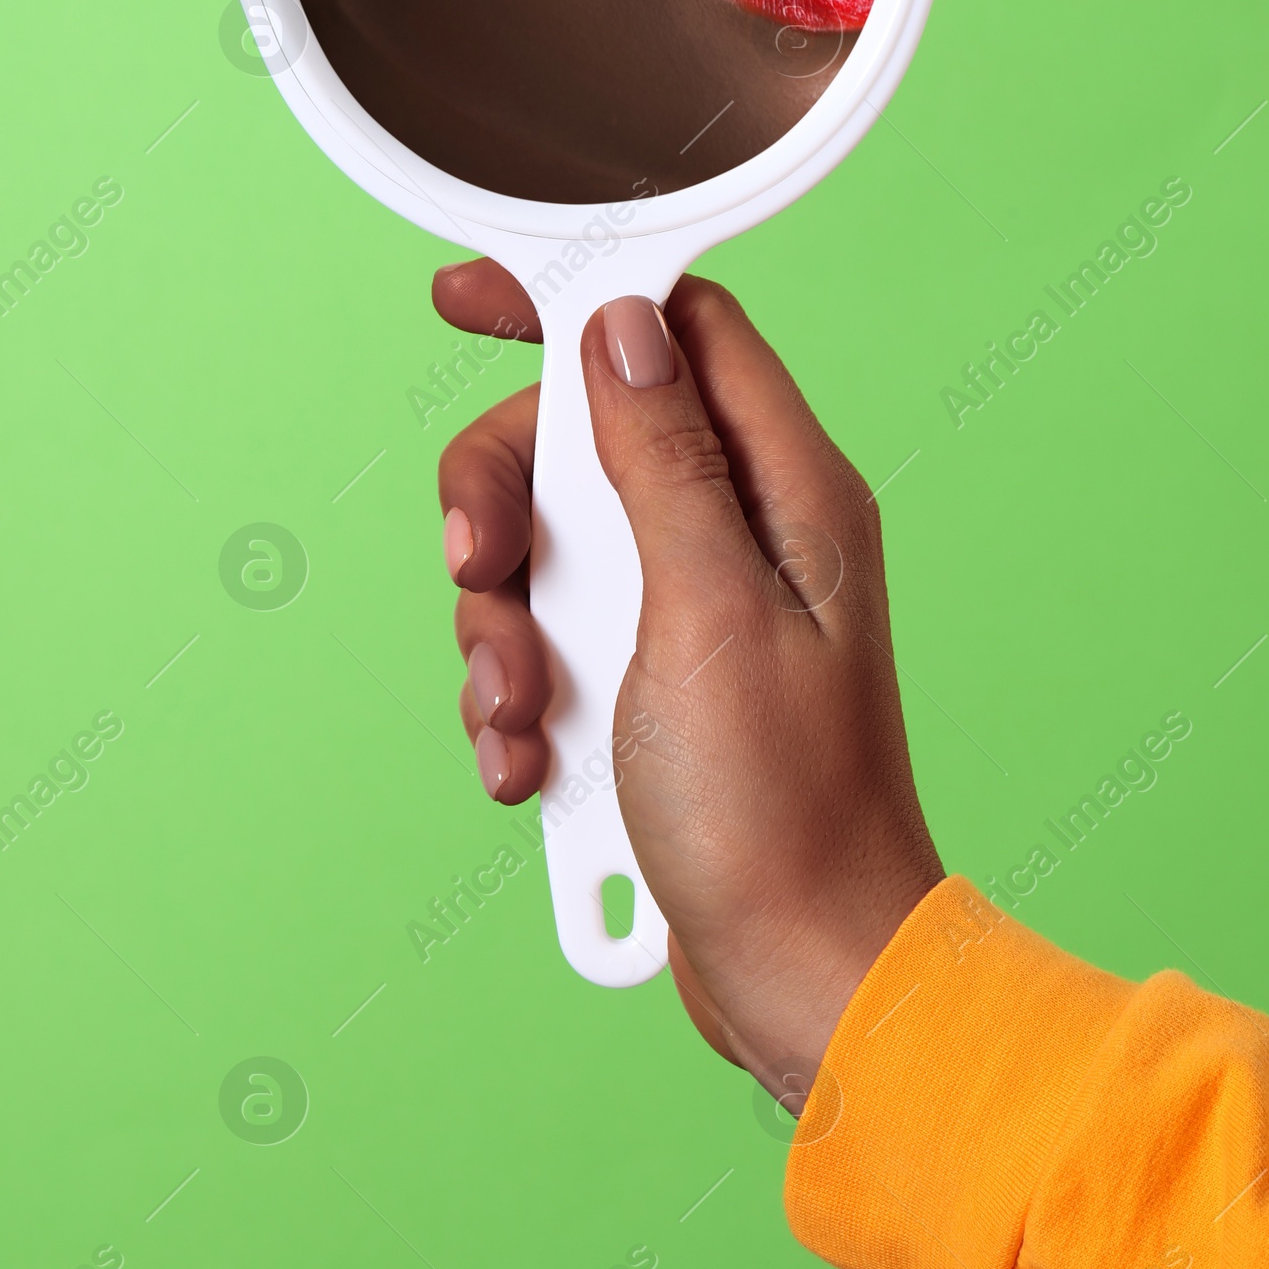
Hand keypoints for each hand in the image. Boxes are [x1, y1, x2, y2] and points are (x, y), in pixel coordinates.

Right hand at [433, 261, 943, 1103]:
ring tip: (521, 713)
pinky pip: (546, 641)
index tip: (468, 295)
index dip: (573, 296)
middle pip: (579, 440)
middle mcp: (740, 532)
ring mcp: (689, 610)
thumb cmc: (781, 807)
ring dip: (502, 626)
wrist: (800, 974)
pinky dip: (518, 693)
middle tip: (481, 568)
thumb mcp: (707, 611)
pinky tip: (528, 763)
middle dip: (506, 503)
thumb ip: (662, 459)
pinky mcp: (647, 683)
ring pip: (546, 547)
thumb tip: (622, 323)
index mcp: (785, 489)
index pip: (677, 327)